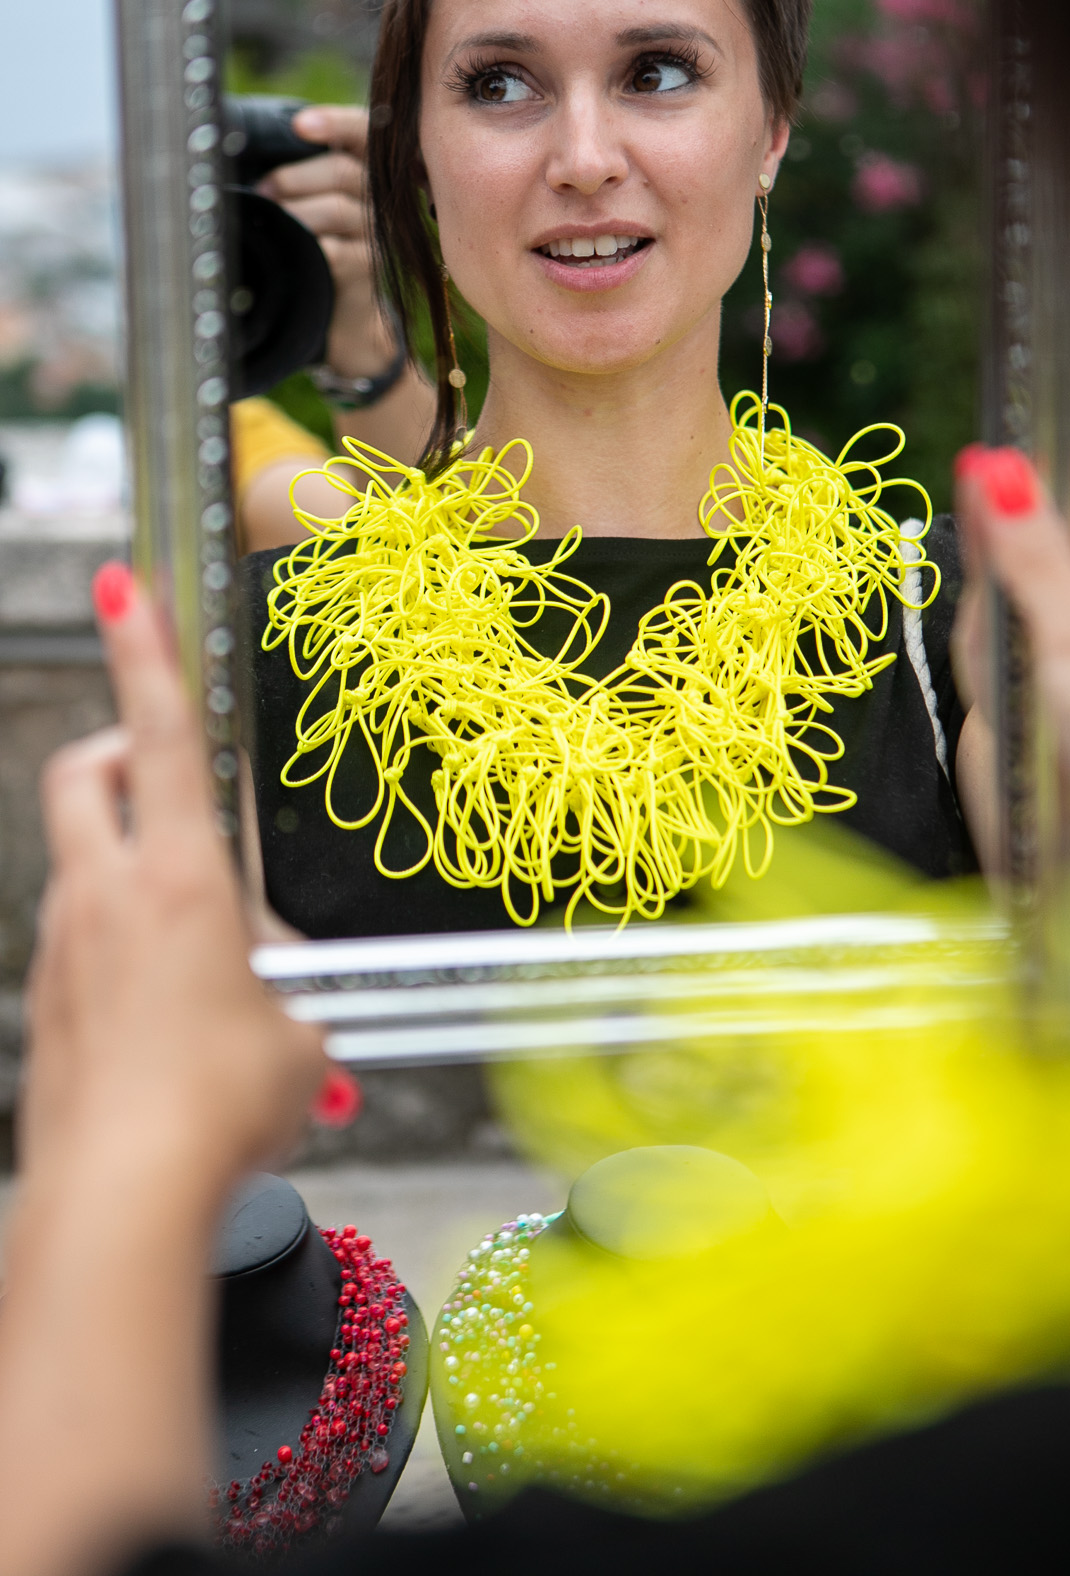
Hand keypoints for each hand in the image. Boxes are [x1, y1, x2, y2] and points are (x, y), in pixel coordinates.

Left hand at [26, 562, 323, 1188]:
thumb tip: (292, 1016)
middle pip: (81, 774)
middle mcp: (107, 898)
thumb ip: (294, 1002)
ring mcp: (64, 952)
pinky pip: (80, 947)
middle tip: (158, 769)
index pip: (158, 734)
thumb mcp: (300, 1040)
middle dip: (112, 744)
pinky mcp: (48, 1010)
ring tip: (206, 953)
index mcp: (181, 879)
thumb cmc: (220, 1111)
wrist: (121, 1203)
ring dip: (131, 871)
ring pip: (80, 863)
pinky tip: (174, 1026)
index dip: (143, 651)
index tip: (123, 586)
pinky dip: (122, 954)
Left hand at [256, 104, 397, 379]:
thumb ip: (300, 175)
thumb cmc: (316, 244)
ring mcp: (377, 233)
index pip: (363, 131)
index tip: (298, 125)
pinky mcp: (368, 267)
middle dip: (294, 177)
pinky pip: (335, 249)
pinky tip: (294, 250)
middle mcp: (380, 196)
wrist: (341, 308)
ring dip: (295, 213)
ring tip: (271, 221)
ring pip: (337, 208)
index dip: (334, 123)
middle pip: (342, 170)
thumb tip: (248, 158)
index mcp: (366, 168)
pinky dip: (308, 246)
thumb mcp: (312, 201)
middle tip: (263, 190)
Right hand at [953, 449, 1069, 951]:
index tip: (983, 542)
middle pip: (1018, 570)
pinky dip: (1006, 714)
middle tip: (1025, 654)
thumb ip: (1026, 547)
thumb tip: (993, 468)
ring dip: (1001, 674)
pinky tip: (1032, 738)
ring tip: (1041, 712)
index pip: (1067, 495)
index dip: (1016, 511)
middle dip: (1001, 616)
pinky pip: (1009, 691)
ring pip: (1002, 636)